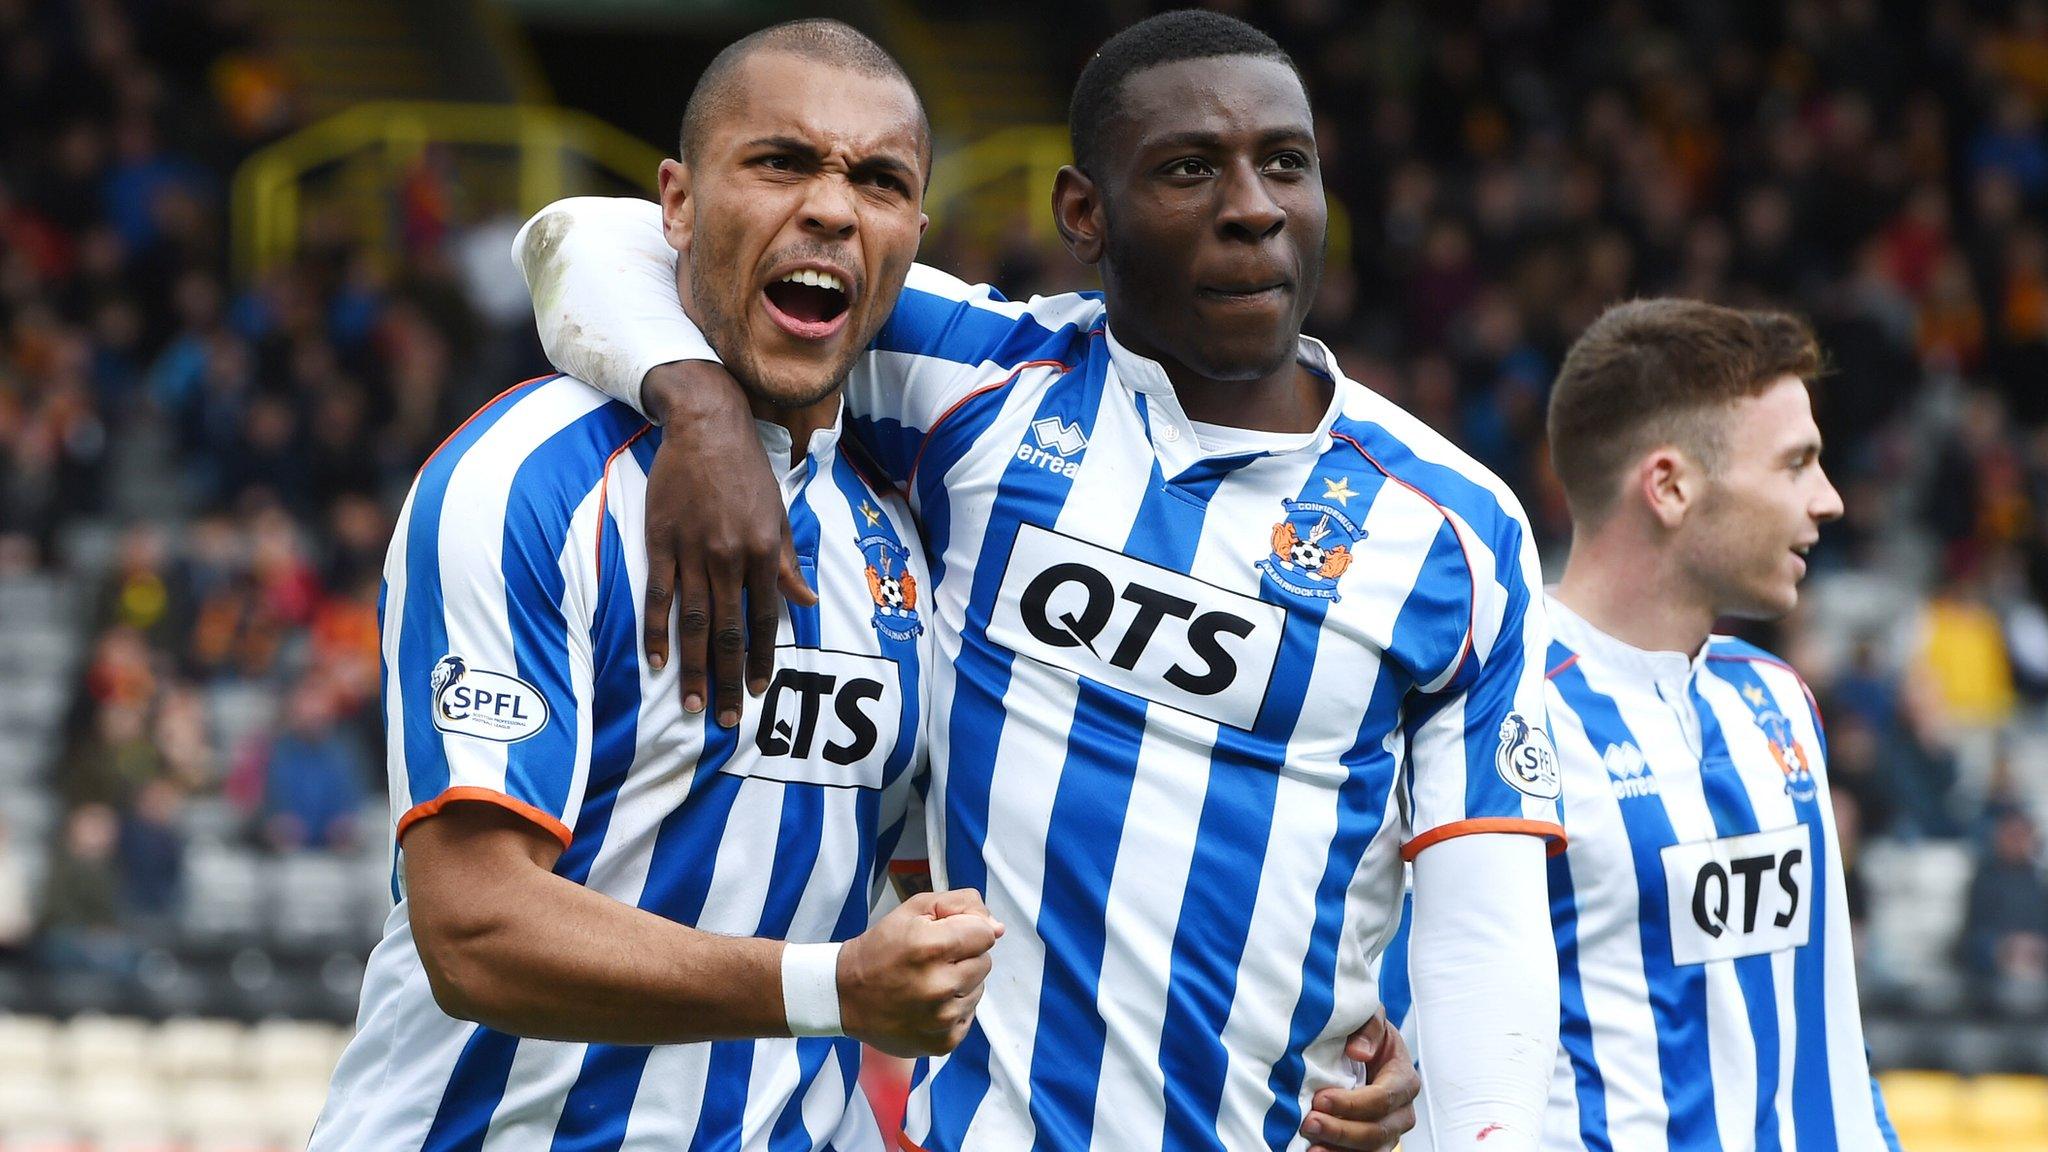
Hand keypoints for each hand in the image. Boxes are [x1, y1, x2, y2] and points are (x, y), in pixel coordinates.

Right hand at [640, 362, 816, 727]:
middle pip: (726, 630)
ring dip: (692, 667)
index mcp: (763, 552)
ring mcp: (693, 550)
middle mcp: (730, 557)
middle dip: (726, 677)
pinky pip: (660, 595)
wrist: (707, 427)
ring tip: (691, 703)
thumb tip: (807, 602)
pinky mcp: (661, 541)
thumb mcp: (778, 514)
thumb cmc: (747, 472)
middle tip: (725, 717)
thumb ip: (787, 563)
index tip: (758, 690)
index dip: (761, 657)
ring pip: (692, 621)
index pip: (764, 618)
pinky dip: (658, 630)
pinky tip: (657, 661)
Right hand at [837, 889, 1002, 1057]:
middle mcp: (939, 986)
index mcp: (931, 947)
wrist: (845, 996)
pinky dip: (953, 1008)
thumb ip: (960, 906)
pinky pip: (968, 1015)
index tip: (948, 935)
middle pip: (985, 962)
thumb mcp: (914, 910)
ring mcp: (942, 1019)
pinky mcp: (943, 1043)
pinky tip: (928, 1004)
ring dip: (960, 983)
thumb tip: (996, 928)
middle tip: (932, 960)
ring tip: (927, 982)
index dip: (968, 930)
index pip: (985, 933)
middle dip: (965, 956)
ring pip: (978, 989)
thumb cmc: (880, 949)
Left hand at [1299, 1010, 1419, 1151]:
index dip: (1351, 1103)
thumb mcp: (1370, 1020)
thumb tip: (1358, 1051)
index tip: (1320, 1099)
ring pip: (1370, 1151)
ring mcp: (1390, 1132)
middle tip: (1309, 1123)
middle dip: (1341, 1130)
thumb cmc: (1366, 1036)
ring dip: (1338, 1150)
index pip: (1382, 1098)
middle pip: (1377, 1131)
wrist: (1364, 1053)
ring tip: (1310, 1146)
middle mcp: (1402, 1112)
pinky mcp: (1374, 1145)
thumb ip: (1368, 1028)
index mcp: (1405, 1080)